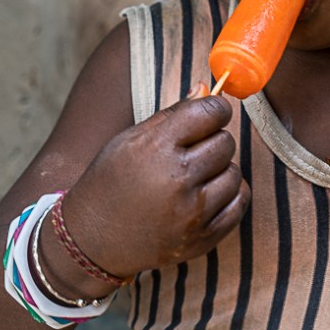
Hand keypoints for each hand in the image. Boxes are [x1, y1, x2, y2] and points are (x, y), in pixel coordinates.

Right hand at [60, 95, 250, 277]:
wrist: (91, 240)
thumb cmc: (111, 181)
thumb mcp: (131, 140)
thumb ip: (172, 114)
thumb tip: (206, 89)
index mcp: (156, 147)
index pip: (210, 112)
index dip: (216, 109)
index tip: (211, 114)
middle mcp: (177, 179)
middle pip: (225, 142)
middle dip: (213, 140)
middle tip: (193, 150)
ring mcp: (191, 213)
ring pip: (234, 173)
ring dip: (219, 170)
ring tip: (195, 176)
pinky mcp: (201, 239)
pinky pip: (238, 204)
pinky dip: (229, 195)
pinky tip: (208, 194)